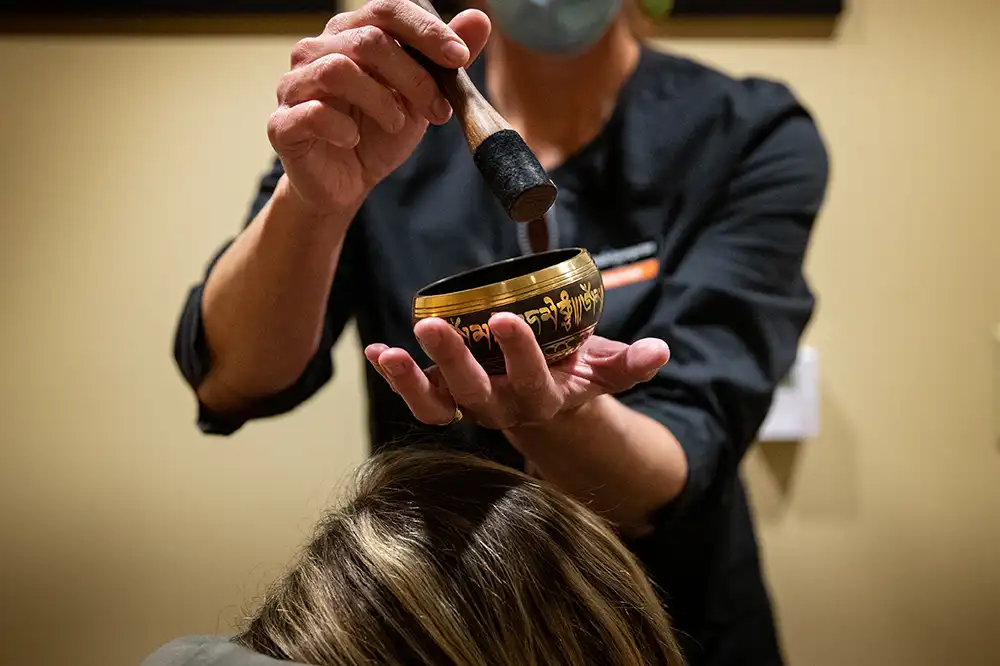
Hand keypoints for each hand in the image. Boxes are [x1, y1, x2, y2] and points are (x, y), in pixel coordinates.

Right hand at [268, 0, 490, 215]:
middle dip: (413, 76)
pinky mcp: (281, 123)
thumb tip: (479, 20)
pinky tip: (353, 139)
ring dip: (382, 101)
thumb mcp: (422, 97)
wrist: (346, 184)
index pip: (388, 10)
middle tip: (437, 109)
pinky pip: (313, 113)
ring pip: (339, 70)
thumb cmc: (379, 133)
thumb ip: (445, 60)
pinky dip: (343, 128)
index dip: (426, 30)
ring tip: (396, 123)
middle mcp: (316, 51)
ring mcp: (294, 85)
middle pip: (368, 40)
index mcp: (350, 34)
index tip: (459, 57)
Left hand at [364, 313, 669, 428]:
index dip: (519, 353)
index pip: (531, 379)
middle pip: (473, 392)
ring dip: (409, 380)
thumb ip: (627, 365)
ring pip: (435, 402)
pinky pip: (415, 395)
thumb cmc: (572, 373)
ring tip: (388, 352)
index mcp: (541, 399)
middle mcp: (500, 408)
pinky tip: (375, 351)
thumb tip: (660, 352)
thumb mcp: (602, 369)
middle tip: (433, 327)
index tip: (506, 319)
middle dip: (452, 361)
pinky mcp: (442, 397)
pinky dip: (394, 376)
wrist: (541, 399)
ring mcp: (466, 405)